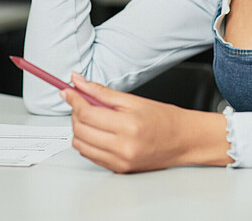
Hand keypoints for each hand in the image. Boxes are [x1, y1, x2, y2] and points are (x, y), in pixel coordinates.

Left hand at [61, 72, 231, 172]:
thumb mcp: (133, 100)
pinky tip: (98, 131)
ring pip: (81, 145)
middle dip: (75, 113)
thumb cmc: (163, 119)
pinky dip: (88, 141)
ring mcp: (119, 162)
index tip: (68, 90)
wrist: (183, 140)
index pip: (87, 113)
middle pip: (80, 129)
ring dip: (79, 128)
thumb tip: (78, 81)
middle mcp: (122, 147)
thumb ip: (101, 92)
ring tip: (92, 117)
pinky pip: (90, 155)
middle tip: (81, 101)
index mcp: (128, 126)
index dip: (74, 99)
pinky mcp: (118, 169)